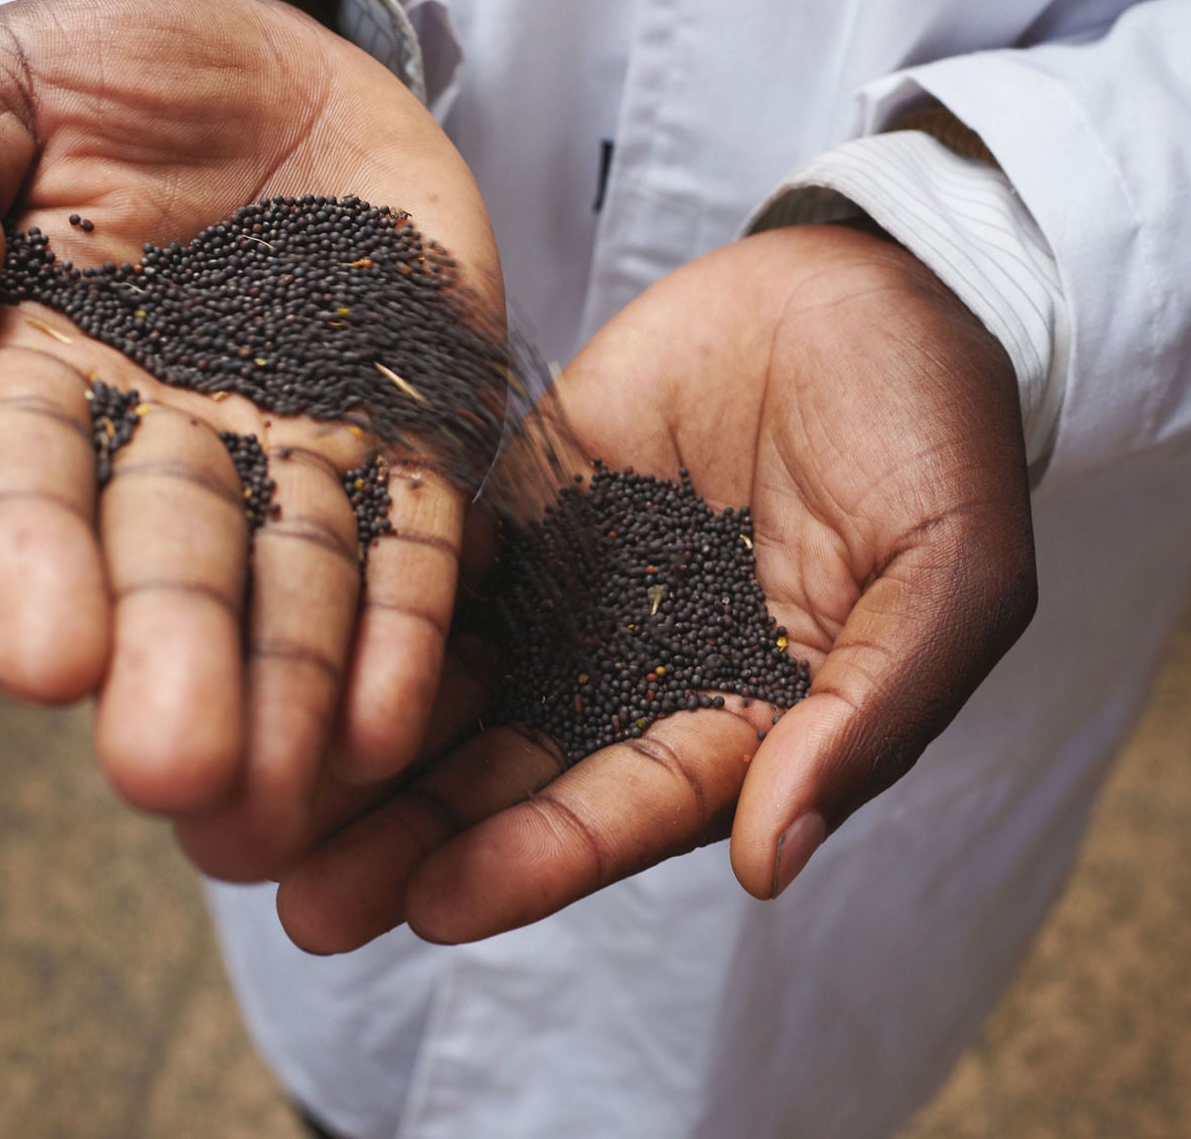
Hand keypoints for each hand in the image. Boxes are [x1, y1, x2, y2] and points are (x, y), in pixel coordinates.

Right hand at [0, 0, 501, 871]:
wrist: (275, 53)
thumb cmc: (102, 72)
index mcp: (40, 362)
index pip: (22, 476)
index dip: (28, 566)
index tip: (42, 666)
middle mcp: (166, 430)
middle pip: (167, 557)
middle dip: (173, 661)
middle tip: (173, 771)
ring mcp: (297, 438)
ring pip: (293, 576)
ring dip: (290, 685)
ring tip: (286, 794)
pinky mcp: (412, 427)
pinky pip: (413, 535)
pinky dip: (406, 628)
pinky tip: (395, 724)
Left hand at [276, 223, 1035, 948]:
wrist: (871, 284)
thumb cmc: (935, 435)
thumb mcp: (946, 579)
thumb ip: (865, 717)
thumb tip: (775, 862)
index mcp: (744, 720)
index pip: (628, 808)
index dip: (535, 859)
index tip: (432, 906)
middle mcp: (641, 677)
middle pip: (512, 778)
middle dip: (408, 841)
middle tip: (297, 902)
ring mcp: (575, 592)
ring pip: (452, 690)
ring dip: (358, 752)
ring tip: (245, 809)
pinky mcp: (521, 507)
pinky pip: (434, 571)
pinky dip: (361, 617)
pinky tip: (276, 653)